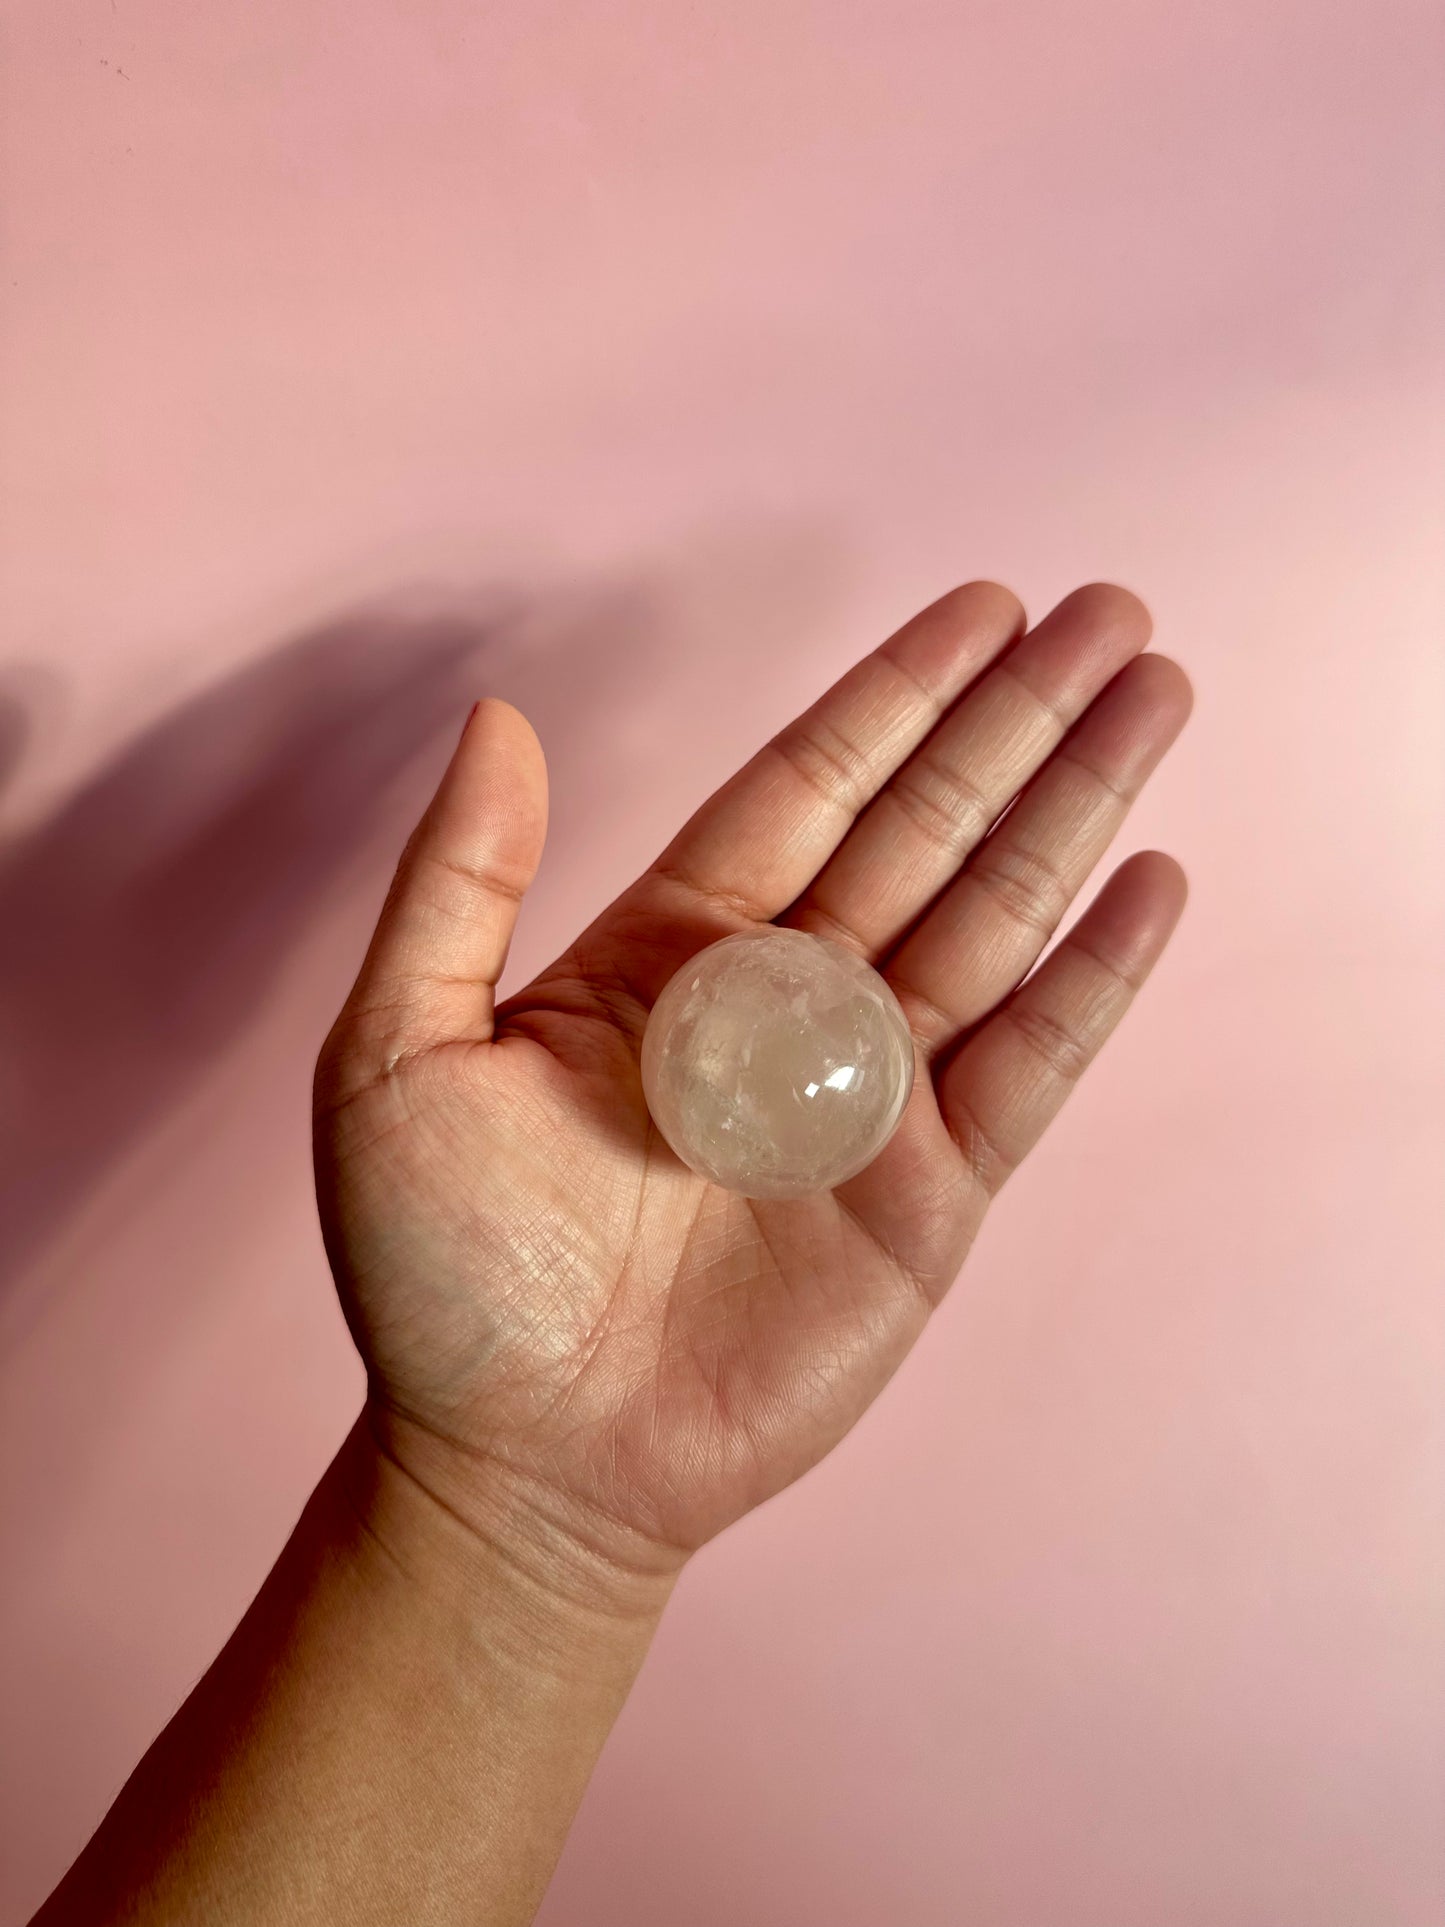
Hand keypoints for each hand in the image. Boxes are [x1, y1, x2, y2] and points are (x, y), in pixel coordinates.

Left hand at [313, 581, 1191, 1584]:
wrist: (523, 1463)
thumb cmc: (442, 1272)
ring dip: (1078, 809)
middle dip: (1017, 722)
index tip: (983, 608)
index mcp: (672, 954)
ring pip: (995, 920)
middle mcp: (784, 1004)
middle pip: (925, 831)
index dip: (896, 697)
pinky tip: (1152, 881)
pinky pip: (1028, 1064)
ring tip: (1158, 695)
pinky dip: (1093, 976)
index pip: (807, 790)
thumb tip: (500, 712)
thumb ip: (456, 882)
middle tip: (1112, 610)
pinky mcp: (928, 1194)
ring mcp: (867, 1096)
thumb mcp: (396, 1054)